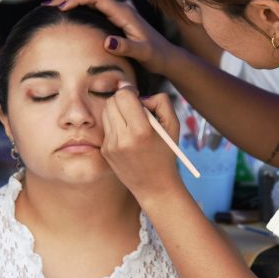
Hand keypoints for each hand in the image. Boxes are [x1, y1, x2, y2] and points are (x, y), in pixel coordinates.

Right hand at [48, 0, 180, 74]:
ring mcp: (118, 14)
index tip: (59, 8)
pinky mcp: (117, 21)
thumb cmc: (156, 56)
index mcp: (124, 13)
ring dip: (71, 3)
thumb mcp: (143, 53)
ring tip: (50, 10)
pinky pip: (94, 11)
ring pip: (91, 2)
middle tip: (46, 7)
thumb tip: (107, 41)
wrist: (167, 57)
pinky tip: (68, 18)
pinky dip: (79, 11)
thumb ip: (127, 47)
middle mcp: (120, 9)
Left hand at [101, 86, 185, 204]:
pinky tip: (127, 136)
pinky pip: (106, 126)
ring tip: (131, 122)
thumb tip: (139, 94)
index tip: (137, 96)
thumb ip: (160, 101)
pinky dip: (115, 125)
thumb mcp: (173, 125)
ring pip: (106, 112)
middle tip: (134, 108)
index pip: (124, 96)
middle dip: (123, 100)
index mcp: (142, 130)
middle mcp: (123, 138)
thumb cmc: (166, 152)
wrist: (155, 186)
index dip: (130, 92)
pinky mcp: (105, 151)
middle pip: (112, 101)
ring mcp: (111, 146)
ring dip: (117, 111)